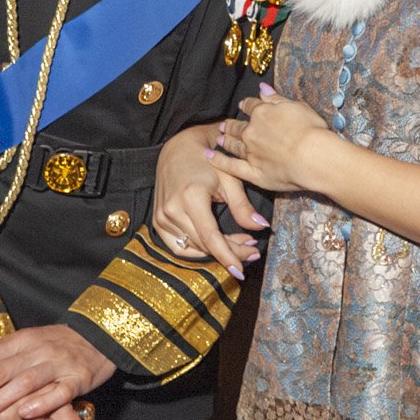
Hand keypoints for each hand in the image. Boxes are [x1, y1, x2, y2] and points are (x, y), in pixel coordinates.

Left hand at [0, 323, 114, 419]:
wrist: (101, 336)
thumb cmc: (58, 345)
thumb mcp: (29, 342)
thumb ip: (4, 357)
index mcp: (23, 338)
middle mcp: (38, 348)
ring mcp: (59, 363)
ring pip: (24, 382)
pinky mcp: (78, 378)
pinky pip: (58, 392)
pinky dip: (40, 403)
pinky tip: (24, 414)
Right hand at [154, 122, 262, 276]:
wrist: (178, 148)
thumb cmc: (207, 159)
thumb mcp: (229, 179)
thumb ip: (243, 206)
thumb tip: (261, 227)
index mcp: (190, 197)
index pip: (210, 238)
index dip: (227, 256)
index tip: (241, 271)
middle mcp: (172, 210)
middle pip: (204, 245)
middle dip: (229, 252)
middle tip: (251, 251)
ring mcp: (162, 217)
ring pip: (192, 248)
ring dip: (215, 251)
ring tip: (237, 246)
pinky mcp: (158, 220)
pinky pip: (178, 245)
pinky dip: (197, 249)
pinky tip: (215, 245)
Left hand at [204, 86, 338, 195]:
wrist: (313, 156)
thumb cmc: (311, 130)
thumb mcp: (297, 106)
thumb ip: (276, 98)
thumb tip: (262, 88)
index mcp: (263, 113)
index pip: (250, 106)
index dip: (246, 106)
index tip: (243, 106)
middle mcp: (252, 132)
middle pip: (237, 127)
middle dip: (230, 125)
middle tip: (223, 124)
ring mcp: (250, 153)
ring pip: (233, 145)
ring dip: (225, 140)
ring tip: (219, 138)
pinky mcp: (252, 172)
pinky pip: (231, 166)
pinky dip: (219, 161)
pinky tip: (210, 157)